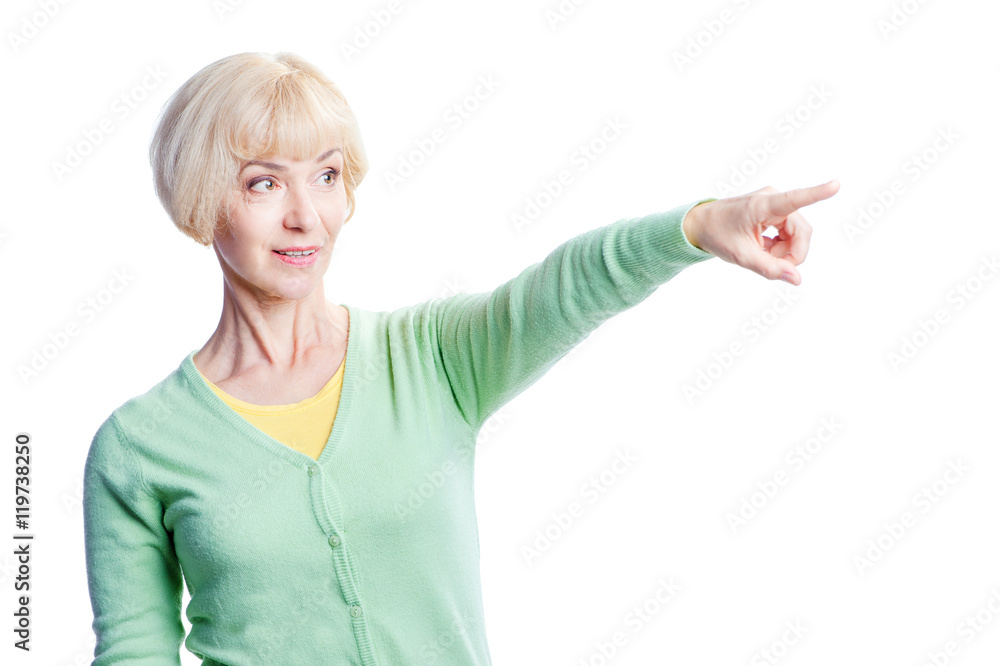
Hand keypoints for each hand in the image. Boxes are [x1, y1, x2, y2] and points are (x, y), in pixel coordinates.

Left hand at [682, 180, 839, 284]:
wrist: (702, 224)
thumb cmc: (718, 234)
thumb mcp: (741, 256)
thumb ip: (769, 268)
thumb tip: (797, 279)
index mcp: (762, 205)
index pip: (795, 199)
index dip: (817, 194)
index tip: (836, 185)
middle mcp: (773, 200)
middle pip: (802, 232)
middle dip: (791, 253)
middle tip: (772, 265)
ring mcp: (775, 205)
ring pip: (798, 235)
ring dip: (785, 251)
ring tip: (762, 254)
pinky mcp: (776, 211)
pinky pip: (790, 233)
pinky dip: (780, 246)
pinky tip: (764, 248)